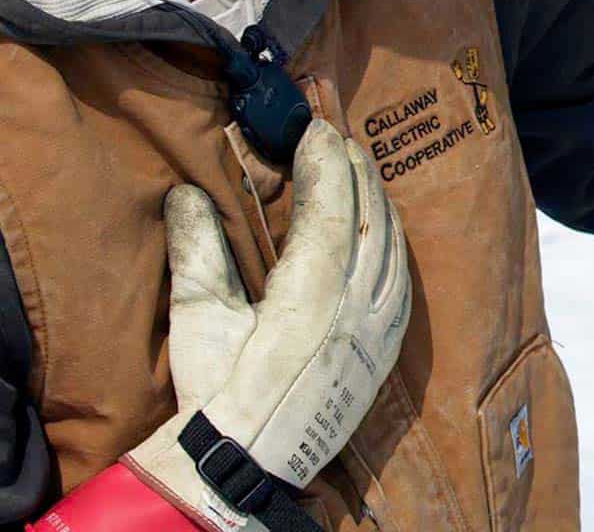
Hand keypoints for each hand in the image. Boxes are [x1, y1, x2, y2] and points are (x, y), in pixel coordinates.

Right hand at [27, 119, 409, 530]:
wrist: (245, 468)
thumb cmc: (215, 394)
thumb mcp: (196, 322)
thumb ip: (196, 251)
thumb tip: (185, 192)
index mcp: (308, 300)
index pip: (330, 212)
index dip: (326, 165)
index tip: (315, 129)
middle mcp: (353, 310)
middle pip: (369, 221)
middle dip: (354, 172)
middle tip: (337, 137)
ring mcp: (377, 331)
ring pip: (392, 247)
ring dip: (378, 200)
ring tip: (359, 166)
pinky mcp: (386, 349)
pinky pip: (403, 282)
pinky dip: (396, 242)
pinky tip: (386, 223)